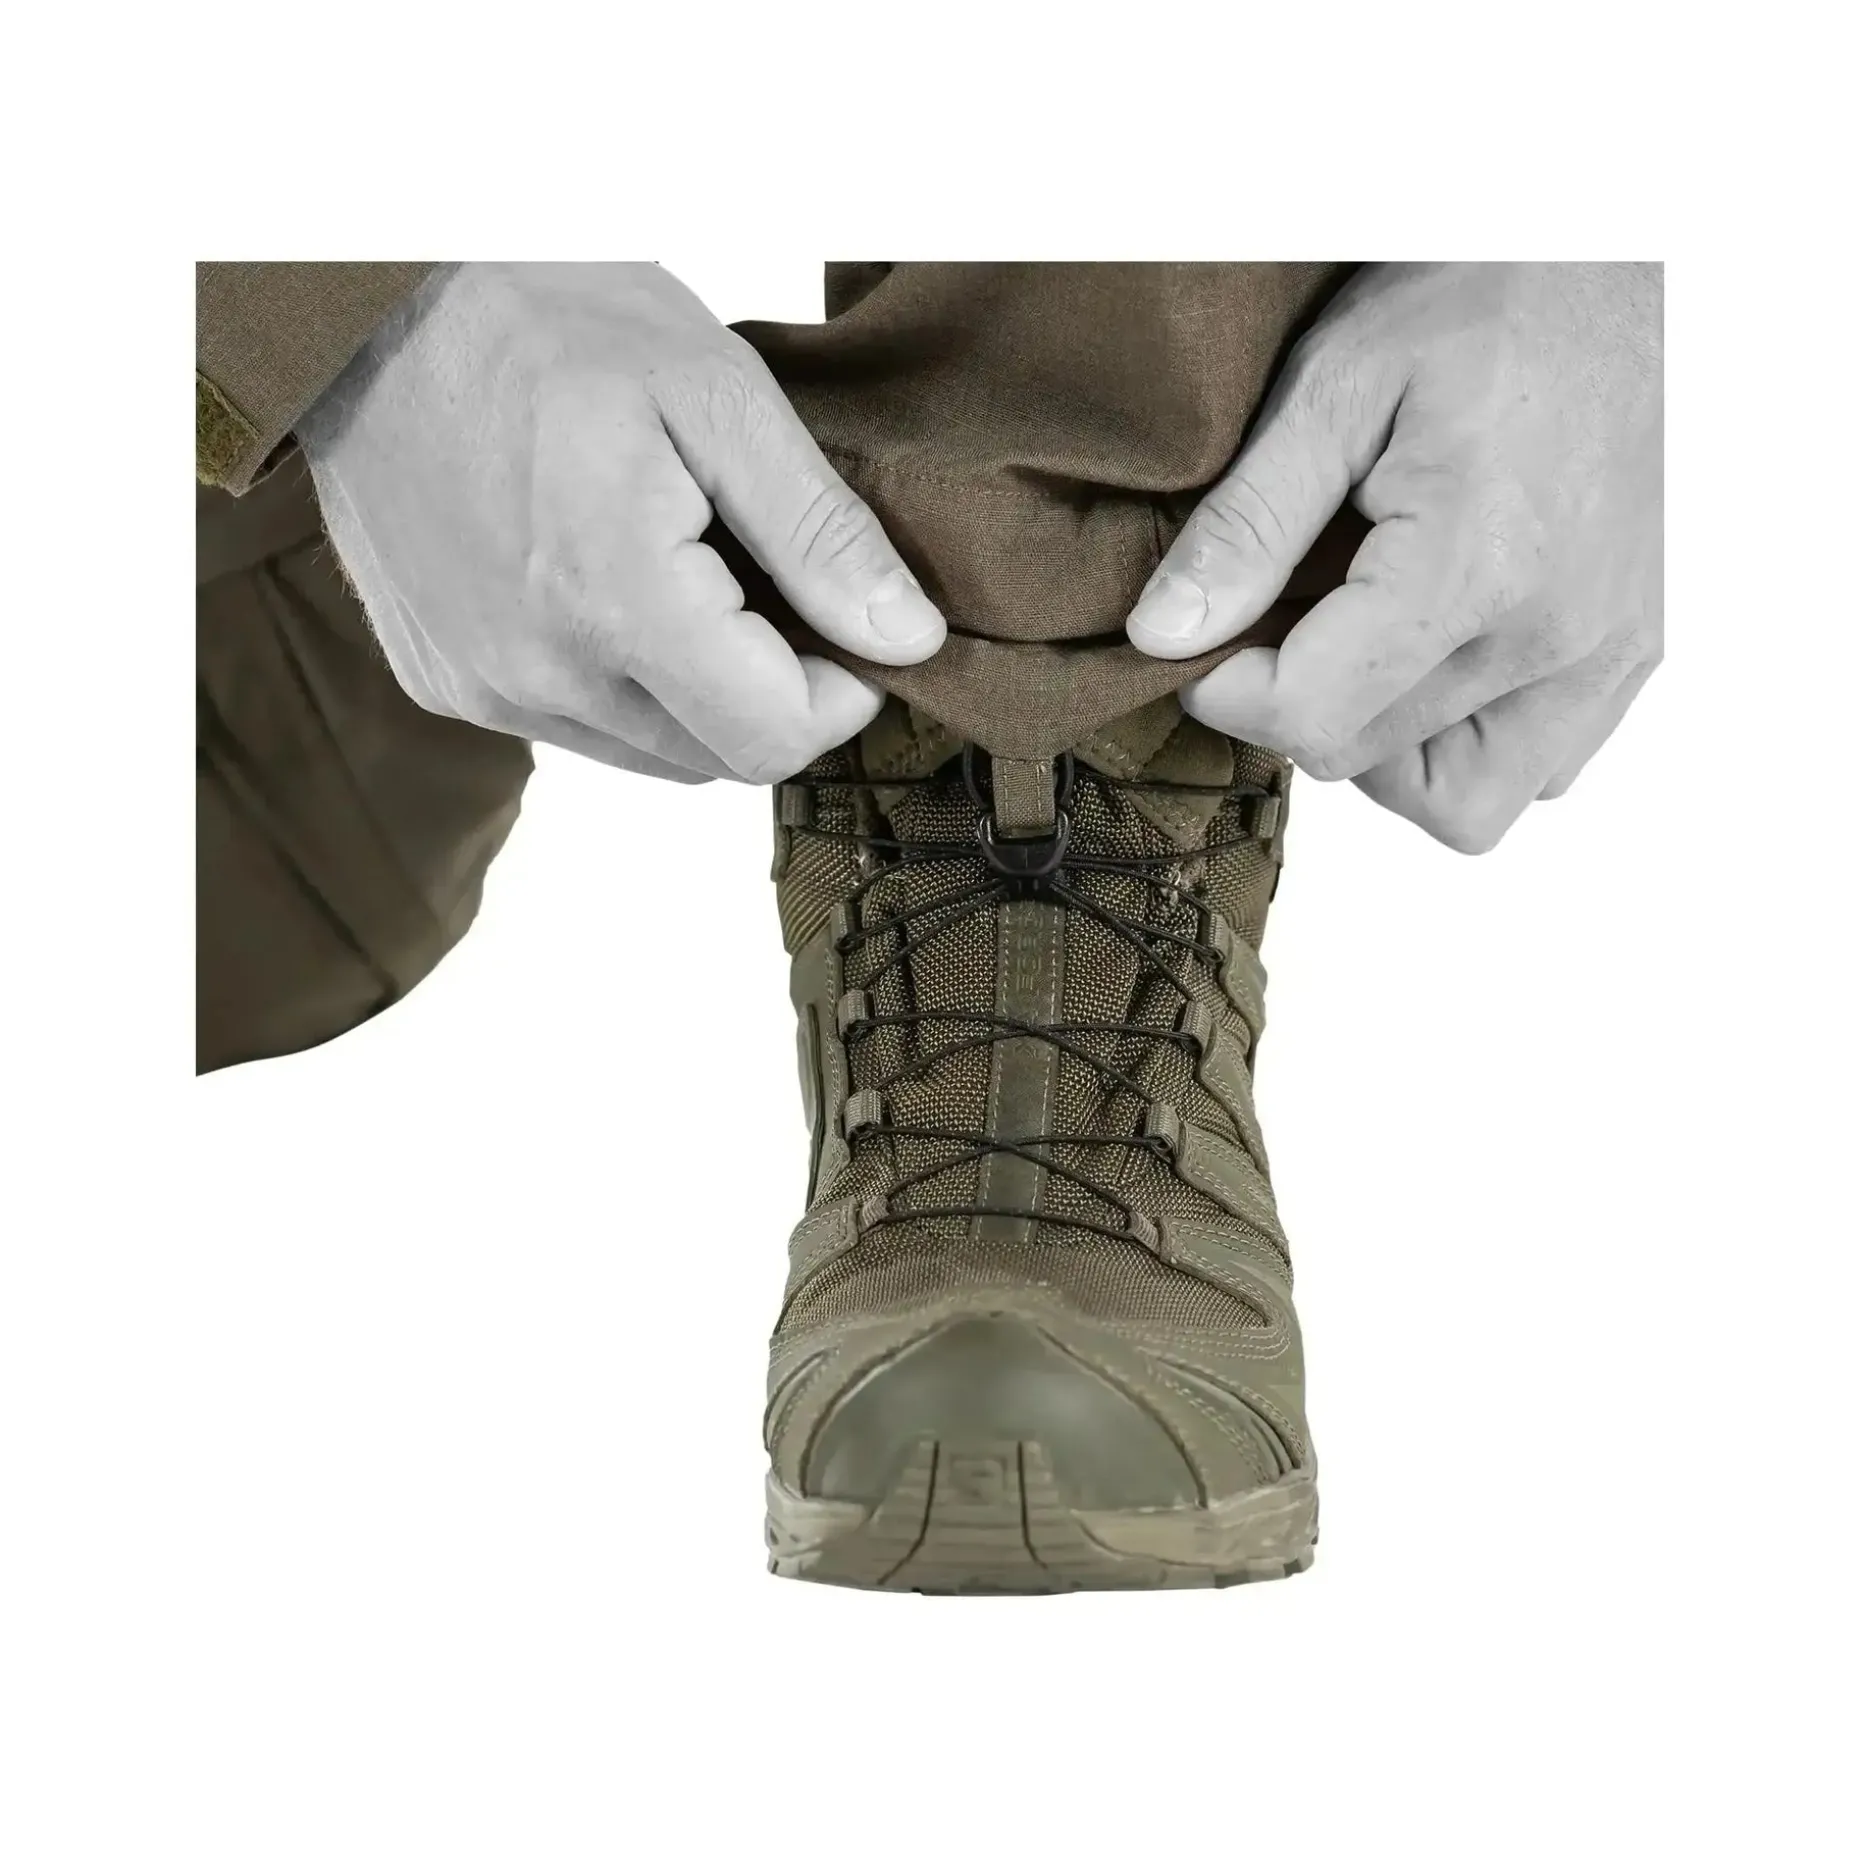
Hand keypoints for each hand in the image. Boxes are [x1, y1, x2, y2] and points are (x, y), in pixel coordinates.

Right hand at [299, 262, 945, 783]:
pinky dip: (617, 679)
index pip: (772, 738)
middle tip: (764, 579)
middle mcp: (537, 672)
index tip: (842, 623)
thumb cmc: (545, 313)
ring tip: (684, 571)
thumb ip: (820, 533)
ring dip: (696, 692)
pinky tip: (605, 584)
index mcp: (613, 601)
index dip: (836, 693)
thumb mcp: (717, 394)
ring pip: (650, 751)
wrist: (366, 297)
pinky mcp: (443, 682)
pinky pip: (574, 725)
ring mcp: (481, 686)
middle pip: (717, 757)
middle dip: (770, 689)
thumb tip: (906, 638)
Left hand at [1126, 263, 1661, 851]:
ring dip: (1382, 747)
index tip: (1209, 634)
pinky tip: (1435, 652)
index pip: (1310, 719)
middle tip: (1279, 615)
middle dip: (1295, 703)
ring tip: (1360, 645)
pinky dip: (1469, 740)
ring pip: (1459, 803)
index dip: (1228, 690)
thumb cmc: (1477, 297)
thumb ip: (1244, 526)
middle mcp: (1557, 635)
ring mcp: (1609, 653)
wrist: (1615, 254)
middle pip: (1364, 759)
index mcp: (1475, 565)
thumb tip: (1163, 637)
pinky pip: (1538, 770)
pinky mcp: (1636, 652)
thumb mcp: (1331, 386)